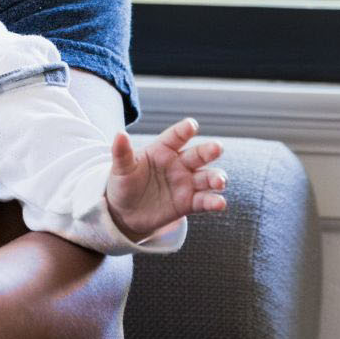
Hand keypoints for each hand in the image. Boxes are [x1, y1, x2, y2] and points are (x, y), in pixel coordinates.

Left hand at [105, 117, 226, 241]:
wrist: (125, 212)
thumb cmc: (123, 184)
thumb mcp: (120, 169)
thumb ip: (122, 152)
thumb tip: (120, 134)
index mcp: (162, 149)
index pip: (176, 136)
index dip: (184, 130)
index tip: (192, 125)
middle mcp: (179, 163)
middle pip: (198, 154)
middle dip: (209, 150)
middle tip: (217, 148)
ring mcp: (186, 183)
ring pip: (207, 177)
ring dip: (216, 177)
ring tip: (219, 181)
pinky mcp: (189, 203)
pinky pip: (204, 201)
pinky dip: (214, 201)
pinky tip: (220, 203)